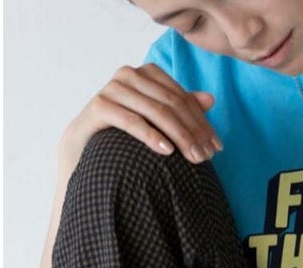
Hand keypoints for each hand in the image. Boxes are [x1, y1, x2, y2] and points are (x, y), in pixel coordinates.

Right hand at [59, 63, 220, 170]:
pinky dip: (151, 136)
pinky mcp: (99, 105)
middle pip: (172, 104)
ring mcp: (113, 88)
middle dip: (194, 132)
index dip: (202, 123)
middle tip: (207, 158)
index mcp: (147, 73)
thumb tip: (211, 99)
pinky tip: (167, 151)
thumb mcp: (156, 121)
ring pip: (156, 111)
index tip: (216, 148)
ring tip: (194, 159)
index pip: (183, 98)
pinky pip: (131, 120)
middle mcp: (130, 75)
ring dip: (179, 137)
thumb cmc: (125, 133)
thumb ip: (181, 108)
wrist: (85, 145)